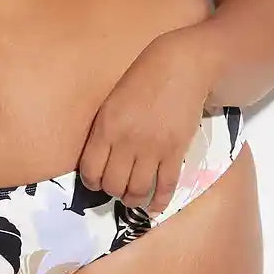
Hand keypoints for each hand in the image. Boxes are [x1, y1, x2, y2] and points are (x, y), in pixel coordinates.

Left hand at [78, 29, 211, 216]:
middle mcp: (126, 141)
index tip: (99, 181)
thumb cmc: (144, 78)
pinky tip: (155, 207)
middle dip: (114, 192)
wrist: (182, 66)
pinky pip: (165, 186)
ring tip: (135, 198)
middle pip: (113, 185)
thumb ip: (105, 130)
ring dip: (134, 200)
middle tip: (119, 188)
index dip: (93, 182)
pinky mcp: (175, 151)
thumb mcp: (113, 100)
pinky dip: (159, 201)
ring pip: (138, 190)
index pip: (90, 171)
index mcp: (106, 126)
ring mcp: (152, 148)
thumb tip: (99, 159)